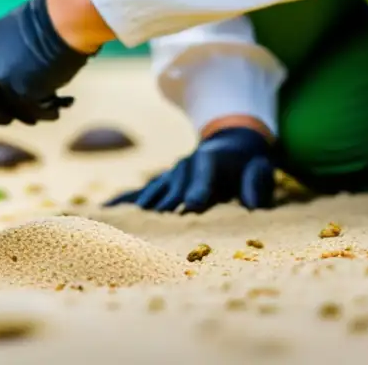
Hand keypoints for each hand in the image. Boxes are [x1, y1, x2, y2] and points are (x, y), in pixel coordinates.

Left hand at [0, 0, 89, 124]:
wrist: (62, 20)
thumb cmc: (46, 22)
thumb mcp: (12, 38)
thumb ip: (1, 59)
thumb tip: (5, 85)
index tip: (2, 109)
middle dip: (6, 114)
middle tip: (27, 112)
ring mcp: (0, 81)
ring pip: (10, 115)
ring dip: (31, 114)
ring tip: (50, 106)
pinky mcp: (20, 93)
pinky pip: (33, 114)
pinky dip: (49, 113)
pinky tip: (63, 103)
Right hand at [104, 127, 274, 212]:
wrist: (230, 143)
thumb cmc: (248, 162)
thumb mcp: (260, 167)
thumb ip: (257, 183)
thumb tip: (253, 205)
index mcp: (210, 160)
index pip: (203, 173)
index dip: (198, 188)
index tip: (192, 205)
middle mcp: (185, 165)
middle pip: (175, 186)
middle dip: (167, 204)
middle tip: (158, 224)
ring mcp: (170, 174)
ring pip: (155, 190)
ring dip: (145, 206)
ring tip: (132, 224)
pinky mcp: (162, 182)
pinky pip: (140, 191)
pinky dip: (124, 200)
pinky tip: (106, 211)